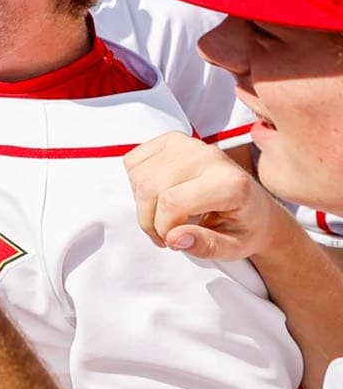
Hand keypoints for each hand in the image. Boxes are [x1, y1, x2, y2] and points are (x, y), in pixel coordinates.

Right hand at [125, 132, 292, 258]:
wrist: (254, 208)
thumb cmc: (243, 229)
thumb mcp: (233, 248)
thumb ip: (205, 246)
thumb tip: (174, 239)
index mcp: (231, 183)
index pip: (173, 202)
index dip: (163, 228)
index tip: (173, 241)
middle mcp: (210, 157)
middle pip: (151, 187)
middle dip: (149, 219)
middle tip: (165, 235)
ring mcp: (189, 144)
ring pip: (139, 175)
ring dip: (142, 203)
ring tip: (161, 217)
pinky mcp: (173, 140)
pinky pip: (134, 160)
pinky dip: (137, 183)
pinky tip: (157, 196)